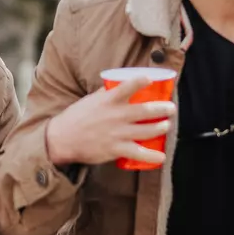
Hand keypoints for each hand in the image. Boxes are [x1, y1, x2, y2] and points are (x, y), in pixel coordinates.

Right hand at [43, 78, 173, 166]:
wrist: (62, 140)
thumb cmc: (77, 117)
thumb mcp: (92, 100)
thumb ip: (108, 92)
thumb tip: (122, 82)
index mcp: (108, 101)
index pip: (127, 87)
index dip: (140, 81)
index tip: (151, 78)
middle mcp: (116, 116)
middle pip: (145, 111)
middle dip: (163, 109)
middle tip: (171, 108)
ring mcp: (117, 133)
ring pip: (147, 131)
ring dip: (161, 128)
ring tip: (166, 125)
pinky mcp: (116, 149)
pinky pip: (139, 154)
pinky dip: (152, 156)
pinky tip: (161, 156)